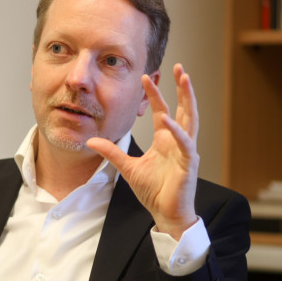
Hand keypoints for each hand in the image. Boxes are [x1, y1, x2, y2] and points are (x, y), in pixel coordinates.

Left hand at [87, 64, 198, 238]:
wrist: (166, 213)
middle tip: (179, 67)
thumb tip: (91, 140)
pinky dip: (177, 132)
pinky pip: (185, 144)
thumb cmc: (154, 191)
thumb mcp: (127, 167)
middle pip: (183, 108)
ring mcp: (186, 151)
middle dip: (182, 88)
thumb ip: (111, 152)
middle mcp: (178, 142)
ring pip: (191, 119)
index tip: (145, 76)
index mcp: (166, 140)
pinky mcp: (189, 164)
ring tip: (184, 80)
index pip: (163, 110)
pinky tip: (168, 120)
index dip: (155, 94)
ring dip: (188, 99)